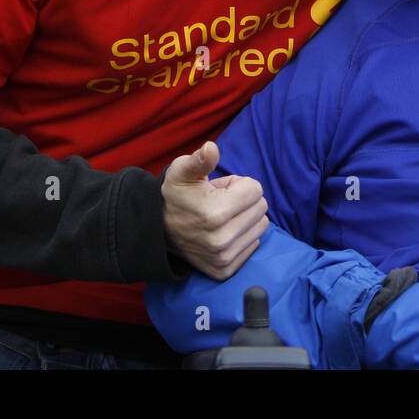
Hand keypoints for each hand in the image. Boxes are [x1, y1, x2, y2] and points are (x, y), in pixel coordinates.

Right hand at [162, 141, 268, 280]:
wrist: (158, 229)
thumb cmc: (176, 195)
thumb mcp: (181, 171)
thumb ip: (200, 159)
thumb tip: (211, 148)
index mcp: (214, 213)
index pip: (255, 189)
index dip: (237, 184)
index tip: (218, 190)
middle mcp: (221, 240)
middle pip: (261, 207)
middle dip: (243, 200)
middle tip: (219, 202)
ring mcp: (223, 258)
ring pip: (260, 225)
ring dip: (244, 217)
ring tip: (220, 216)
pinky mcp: (225, 270)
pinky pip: (254, 244)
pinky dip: (242, 235)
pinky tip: (222, 233)